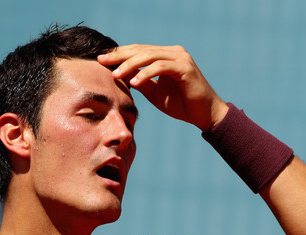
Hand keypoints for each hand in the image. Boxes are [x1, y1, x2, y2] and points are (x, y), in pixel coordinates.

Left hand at [97, 44, 228, 130]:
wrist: (204, 115)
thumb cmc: (181, 104)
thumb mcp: (154, 92)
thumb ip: (139, 81)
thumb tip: (119, 74)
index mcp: (166, 56)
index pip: (139, 50)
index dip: (119, 54)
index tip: (101, 60)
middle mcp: (174, 52)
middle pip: (141, 49)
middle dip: (120, 55)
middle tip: (102, 61)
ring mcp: (180, 58)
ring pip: (150, 55)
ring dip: (130, 65)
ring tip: (115, 75)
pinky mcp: (185, 68)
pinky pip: (161, 67)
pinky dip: (146, 73)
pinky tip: (134, 82)